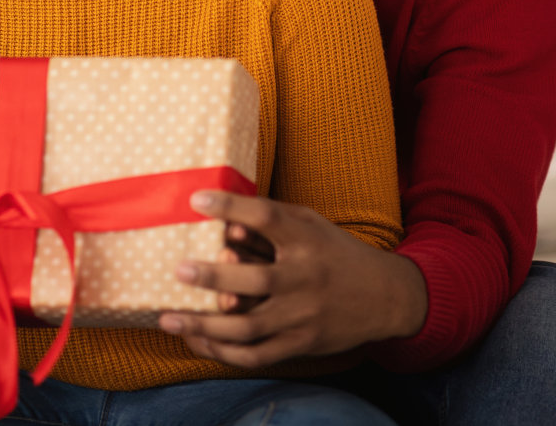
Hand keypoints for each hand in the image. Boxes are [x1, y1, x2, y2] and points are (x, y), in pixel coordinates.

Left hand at [157, 192, 427, 368]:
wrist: (385, 297)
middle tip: (179, 270)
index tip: (197, 199)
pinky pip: (258, 355)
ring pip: (250, 328)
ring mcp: (303, 316)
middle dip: (216, 277)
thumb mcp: (310, 224)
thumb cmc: (334, 252)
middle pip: (258, 280)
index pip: (268, 217)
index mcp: (307, 240)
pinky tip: (198, 342)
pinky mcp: (302, 344)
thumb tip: (222, 217)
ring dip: (206, 326)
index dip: (232, 205)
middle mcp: (306, 278)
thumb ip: (269, 220)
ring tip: (170, 319)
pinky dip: (224, 353)